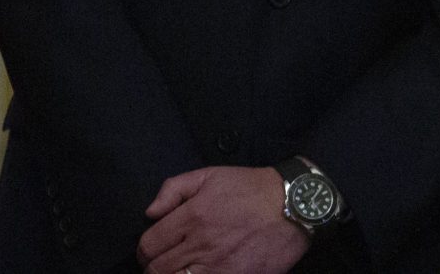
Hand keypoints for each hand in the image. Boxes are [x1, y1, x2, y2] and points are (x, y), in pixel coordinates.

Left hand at [137, 166, 309, 273]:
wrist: (294, 207)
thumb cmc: (253, 189)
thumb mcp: (212, 175)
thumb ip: (175, 188)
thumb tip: (150, 212)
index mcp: (193, 215)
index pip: (149, 244)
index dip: (145, 251)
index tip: (152, 251)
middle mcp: (201, 243)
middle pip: (157, 269)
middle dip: (153, 268)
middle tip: (162, 265)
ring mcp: (217, 266)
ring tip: (179, 271)